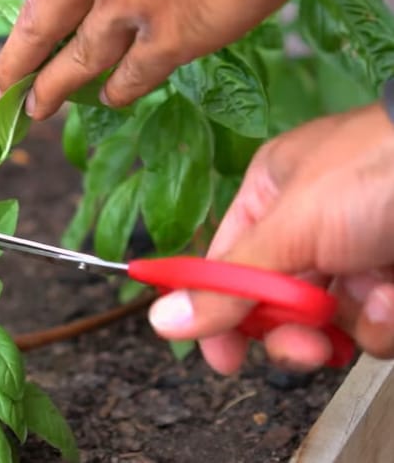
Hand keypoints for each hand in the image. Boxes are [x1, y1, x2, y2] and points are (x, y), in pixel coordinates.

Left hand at [0, 0, 334, 119]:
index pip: (39, 2)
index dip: (17, 41)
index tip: (3, 66)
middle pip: (44, 36)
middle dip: (22, 72)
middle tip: (8, 99)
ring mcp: (135, 8)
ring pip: (82, 62)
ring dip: (59, 89)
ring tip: (44, 107)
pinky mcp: (177, 35)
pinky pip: (137, 75)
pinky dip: (120, 90)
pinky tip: (114, 98)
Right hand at [148, 103, 393, 373]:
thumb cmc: (375, 174)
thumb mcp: (291, 227)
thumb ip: (229, 281)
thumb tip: (162, 320)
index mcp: (271, 197)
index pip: (224, 265)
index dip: (217, 312)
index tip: (221, 360)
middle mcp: (312, 228)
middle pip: (276, 303)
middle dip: (291, 332)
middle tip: (305, 347)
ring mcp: (359, 254)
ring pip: (330, 321)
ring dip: (351, 325)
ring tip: (379, 301)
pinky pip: (376, 323)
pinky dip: (387, 319)